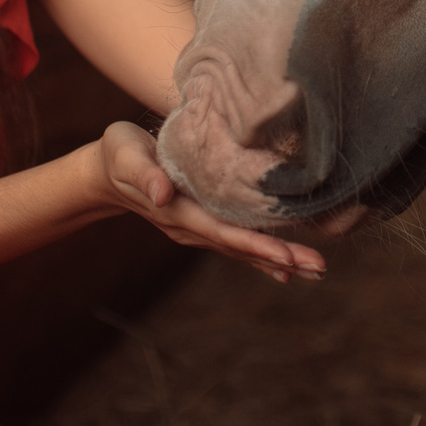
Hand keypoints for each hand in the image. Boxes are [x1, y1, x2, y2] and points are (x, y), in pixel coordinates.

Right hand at [95, 121, 327, 284]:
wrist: (107, 171)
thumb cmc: (119, 154)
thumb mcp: (125, 156)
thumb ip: (143, 174)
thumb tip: (161, 194)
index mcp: (178, 212)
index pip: (223, 232)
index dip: (256, 244)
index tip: (287, 256)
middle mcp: (191, 227)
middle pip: (241, 247)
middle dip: (281, 257)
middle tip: (319, 268)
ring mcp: (198, 228)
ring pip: (244, 249)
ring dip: (279, 260)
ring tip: (315, 271)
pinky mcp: (203, 222)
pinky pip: (237, 242)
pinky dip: (263, 255)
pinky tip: (287, 267)